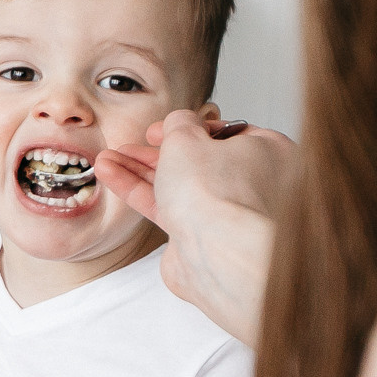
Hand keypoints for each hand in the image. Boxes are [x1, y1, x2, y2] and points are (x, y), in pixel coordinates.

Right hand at [95, 112, 293, 346]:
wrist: (218, 254)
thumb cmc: (216, 193)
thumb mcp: (187, 138)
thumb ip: (178, 124)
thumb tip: (179, 121)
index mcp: (268, 152)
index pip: (226, 132)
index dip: (188, 127)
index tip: (160, 129)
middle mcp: (254, 183)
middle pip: (199, 160)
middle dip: (156, 152)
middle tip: (131, 146)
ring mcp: (228, 212)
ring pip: (180, 185)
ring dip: (141, 171)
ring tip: (107, 160)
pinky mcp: (204, 237)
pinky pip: (170, 208)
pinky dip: (141, 192)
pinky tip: (113, 176)